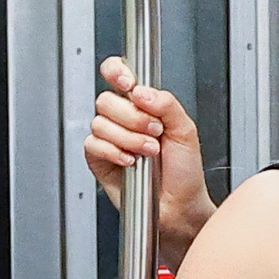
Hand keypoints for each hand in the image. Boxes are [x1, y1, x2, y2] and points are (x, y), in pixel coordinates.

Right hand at [85, 58, 212, 258]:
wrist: (180, 206)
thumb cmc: (185, 171)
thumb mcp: (186, 130)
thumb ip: (166, 104)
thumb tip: (141, 92)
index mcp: (143, 104)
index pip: (118, 74)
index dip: (117, 72)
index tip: (129, 84)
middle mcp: (123, 118)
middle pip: (106, 99)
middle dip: (132, 117)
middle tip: (154, 132)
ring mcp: (110, 139)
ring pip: (100, 123)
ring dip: (128, 138)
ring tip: (148, 152)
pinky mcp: (99, 159)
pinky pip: (93, 145)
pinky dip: (113, 153)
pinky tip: (130, 162)